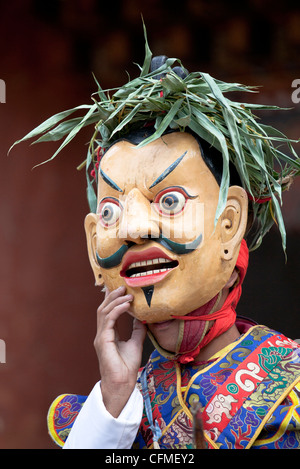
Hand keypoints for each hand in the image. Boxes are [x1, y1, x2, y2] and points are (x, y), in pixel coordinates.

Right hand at [94, 286, 146, 416]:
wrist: (122, 384)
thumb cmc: (127, 367)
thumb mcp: (135, 343)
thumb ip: (137, 330)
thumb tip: (143, 318)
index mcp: (107, 334)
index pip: (108, 312)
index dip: (112, 300)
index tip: (121, 289)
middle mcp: (102, 334)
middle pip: (104, 309)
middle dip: (112, 296)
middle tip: (123, 287)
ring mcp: (101, 337)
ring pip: (104, 312)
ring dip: (116, 301)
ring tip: (126, 294)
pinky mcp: (103, 341)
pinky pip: (109, 321)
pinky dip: (117, 310)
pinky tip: (126, 305)